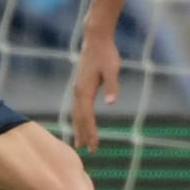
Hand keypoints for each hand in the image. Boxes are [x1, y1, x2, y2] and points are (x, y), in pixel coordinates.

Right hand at [69, 18, 120, 150]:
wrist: (95, 38)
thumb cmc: (106, 54)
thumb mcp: (112, 69)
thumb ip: (112, 86)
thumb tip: (111, 103)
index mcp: (84, 90)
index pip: (87, 117)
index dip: (90, 132)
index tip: (93, 146)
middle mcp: (78, 91)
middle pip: (79, 118)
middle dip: (83, 134)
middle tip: (87, 151)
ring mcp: (78, 88)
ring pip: (76, 113)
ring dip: (78, 128)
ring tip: (80, 143)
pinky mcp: (80, 85)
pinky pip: (78, 107)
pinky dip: (79, 118)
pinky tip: (82, 122)